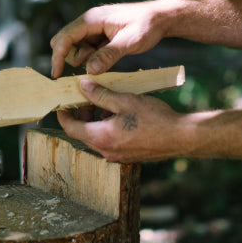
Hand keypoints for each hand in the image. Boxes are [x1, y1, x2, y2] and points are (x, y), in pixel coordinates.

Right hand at [50, 0, 168, 77]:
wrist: (161, 17)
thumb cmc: (147, 25)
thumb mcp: (130, 41)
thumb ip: (109, 55)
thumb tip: (89, 70)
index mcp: (92, 19)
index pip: (65, 37)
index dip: (58, 56)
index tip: (57, 75)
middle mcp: (89, 22)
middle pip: (65, 43)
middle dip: (73, 57)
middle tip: (96, 63)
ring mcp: (94, 28)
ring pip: (76, 48)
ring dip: (85, 59)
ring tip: (108, 57)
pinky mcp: (99, 35)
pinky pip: (87, 49)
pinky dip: (92, 58)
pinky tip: (109, 57)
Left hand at [56, 78, 186, 162]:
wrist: (180, 137)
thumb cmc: (154, 118)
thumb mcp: (124, 100)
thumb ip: (100, 95)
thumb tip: (82, 86)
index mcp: (101, 137)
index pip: (71, 128)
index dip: (63, 114)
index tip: (61, 103)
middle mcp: (106, 151)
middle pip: (83, 133)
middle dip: (82, 114)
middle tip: (86, 96)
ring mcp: (117, 156)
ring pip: (97, 137)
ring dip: (96, 120)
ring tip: (107, 102)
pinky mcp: (127, 156)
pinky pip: (110, 141)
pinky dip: (108, 128)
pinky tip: (121, 114)